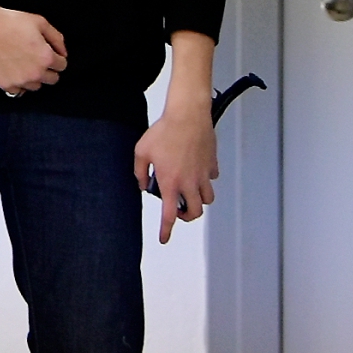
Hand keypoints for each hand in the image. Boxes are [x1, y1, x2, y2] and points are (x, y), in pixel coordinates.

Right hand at [0, 0, 66, 94]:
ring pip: (36, 86)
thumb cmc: (12, 21)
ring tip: (24, 64)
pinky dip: (18, 84)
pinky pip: (18, 91)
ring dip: (34, 77)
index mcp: (46, 58)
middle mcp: (36, 73)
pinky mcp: (6, 84)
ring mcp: (20, 81)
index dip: (57, 57)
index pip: (62, 66)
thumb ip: (57, 38)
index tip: (49, 53)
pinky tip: (14, 71)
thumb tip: (63, 52)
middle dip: (48, 69)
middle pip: (52, 79)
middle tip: (37, 58)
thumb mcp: (40, 22)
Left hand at [134, 104, 217, 241]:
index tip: (164, 238)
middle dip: (187, 216)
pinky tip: (197, 170)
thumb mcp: (142, 151)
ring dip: (198, 200)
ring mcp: (203, 174)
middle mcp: (189, 183)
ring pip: (207, 199)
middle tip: (179, 209)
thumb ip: (139, 172)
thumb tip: (142, 184)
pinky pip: (212, 178)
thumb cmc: (164, 131)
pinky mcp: (212, 163)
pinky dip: (206, 179)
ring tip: (189, 191)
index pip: (169, 215)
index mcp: (171, 182)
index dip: (166, 230)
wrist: (187, 115)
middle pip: (195, 213)